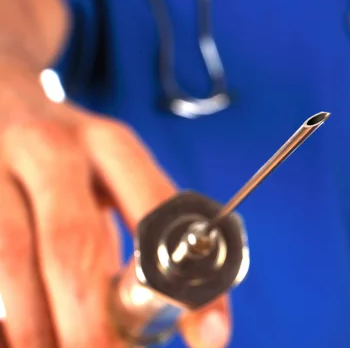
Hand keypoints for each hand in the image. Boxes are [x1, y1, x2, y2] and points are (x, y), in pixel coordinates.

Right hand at [0, 61, 230, 347]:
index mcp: (111, 144)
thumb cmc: (70, 158)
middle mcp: (52, 148)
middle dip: (93, 324)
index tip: (207, 339)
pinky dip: (1, 310)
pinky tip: (14, 331)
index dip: (184, 282)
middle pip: (74, 246)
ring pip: (11, 258)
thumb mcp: (115, 174)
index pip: (160, 215)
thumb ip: (149, 236)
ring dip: (34, 327)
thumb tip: (200, 323)